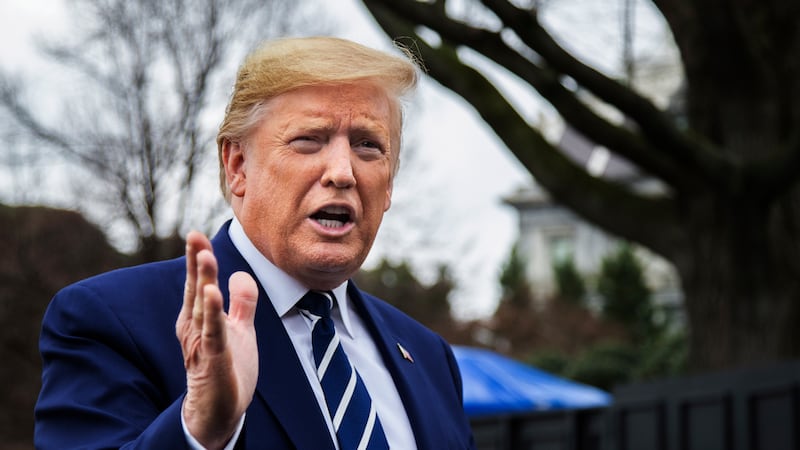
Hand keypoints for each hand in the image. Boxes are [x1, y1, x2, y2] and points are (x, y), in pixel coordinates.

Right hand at [176, 231, 258, 448]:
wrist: (221, 412)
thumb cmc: (227, 369)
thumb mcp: (238, 329)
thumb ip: (242, 303)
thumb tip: (242, 273)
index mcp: (200, 319)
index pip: (199, 284)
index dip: (199, 260)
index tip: (197, 235)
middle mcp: (196, 329)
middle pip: (197, 290)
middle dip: (197, 263)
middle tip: (194, 235)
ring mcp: (203, 345)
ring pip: (204, 308)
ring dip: (204, 281)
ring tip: (206, 255)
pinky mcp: (213, 361)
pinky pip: (213, 334)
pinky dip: (213, 314)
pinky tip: (213, 295)